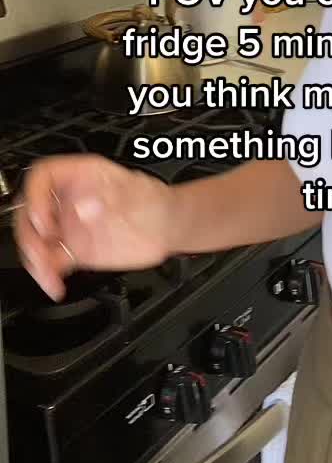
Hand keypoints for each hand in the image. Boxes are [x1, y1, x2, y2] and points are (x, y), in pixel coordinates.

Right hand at [14, 155, 174, 300]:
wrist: (170, 228)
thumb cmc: (157, 203)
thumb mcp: (136, 195)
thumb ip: (108, 201)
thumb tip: (82, 209)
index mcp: (82, 176)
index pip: (43, 178)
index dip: (36, 198)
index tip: (43, 219)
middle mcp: (70, 200)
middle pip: (32, 211)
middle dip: (30, 233)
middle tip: (41, 251)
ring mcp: (71, 226)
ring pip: (36, 240)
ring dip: (35, 258)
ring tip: (47, 275)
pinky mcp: (75, 250)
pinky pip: (51, 262)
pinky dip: (46, 275)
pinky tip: (53, 285)